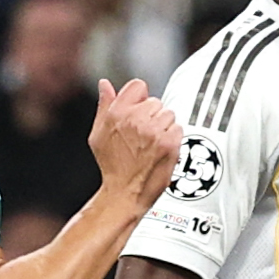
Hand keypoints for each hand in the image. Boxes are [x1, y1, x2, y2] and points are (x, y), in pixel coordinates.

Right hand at [88, 78, 180, 210]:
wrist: (124, 193)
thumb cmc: (112, 167)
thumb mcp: (99, 134)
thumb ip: (104, 106)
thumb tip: (104, 84)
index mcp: (117, 113)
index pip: (138, 86)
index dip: (140, 98)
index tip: (140, 110)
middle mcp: (135, 119)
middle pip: (155, 101)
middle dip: (152, 116)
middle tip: (144, 136)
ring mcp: (153, 131)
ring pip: (169, 114)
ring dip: (164, 127)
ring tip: (152, 144)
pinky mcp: (169, 143)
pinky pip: (178, 129)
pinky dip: (173, 139)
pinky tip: (161, 150)